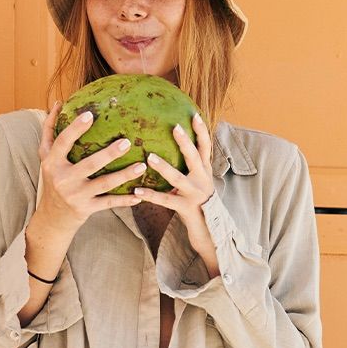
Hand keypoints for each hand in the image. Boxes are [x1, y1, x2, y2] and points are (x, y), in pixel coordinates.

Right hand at [33, 101, 144, 237]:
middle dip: (109, 154)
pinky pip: (109, 203)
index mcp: (52, 163)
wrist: (52, 216)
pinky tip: (139, 196)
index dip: (75, 129)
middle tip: (127, 141)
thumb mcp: (45, 157)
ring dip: (124, 176)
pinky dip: (124, 201)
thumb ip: (49, 131)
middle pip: (89, 164)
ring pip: (104, 184)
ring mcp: (76, 195)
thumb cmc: (52, 178)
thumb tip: (58, 104)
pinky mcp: (87, 208)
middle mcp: (63, 179)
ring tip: (142, 166)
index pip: (62, 143)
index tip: (90, 115)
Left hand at [133, 113, 219, 276]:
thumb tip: (163, 149)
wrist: (211, 234)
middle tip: (174, 127)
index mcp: (205, 171)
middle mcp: (203, 180)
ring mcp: (196, 195)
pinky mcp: (186, 209)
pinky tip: (136, 192)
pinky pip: (166, 201)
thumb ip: (184, 168)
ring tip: (149, 157)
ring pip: (178, 178)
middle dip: (185, 142)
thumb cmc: (197, 204)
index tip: (193, 114)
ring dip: (163, 167)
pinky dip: (150, 196)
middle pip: (195, 157)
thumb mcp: (195, 183)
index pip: (206, 147)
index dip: (201, 130)